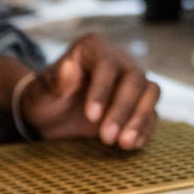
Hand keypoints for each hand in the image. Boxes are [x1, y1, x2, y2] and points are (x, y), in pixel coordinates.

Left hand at [21, 33, 159, 149]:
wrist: (52, 114)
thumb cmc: (46, 98)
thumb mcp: (40, 92)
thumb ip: (54, 81)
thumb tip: (69, 68)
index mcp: (93, 48)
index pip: (107, 63)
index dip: (102, 90)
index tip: (91, 117)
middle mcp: (118, 59)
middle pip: (134, 78)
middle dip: (123, 109)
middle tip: (106, 138)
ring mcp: (131, 80)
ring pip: (150, 91)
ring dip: (140, 118)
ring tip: (123, 144)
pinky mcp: (139, 103)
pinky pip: (152, 111)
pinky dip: (145, 128)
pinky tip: (131, 145)